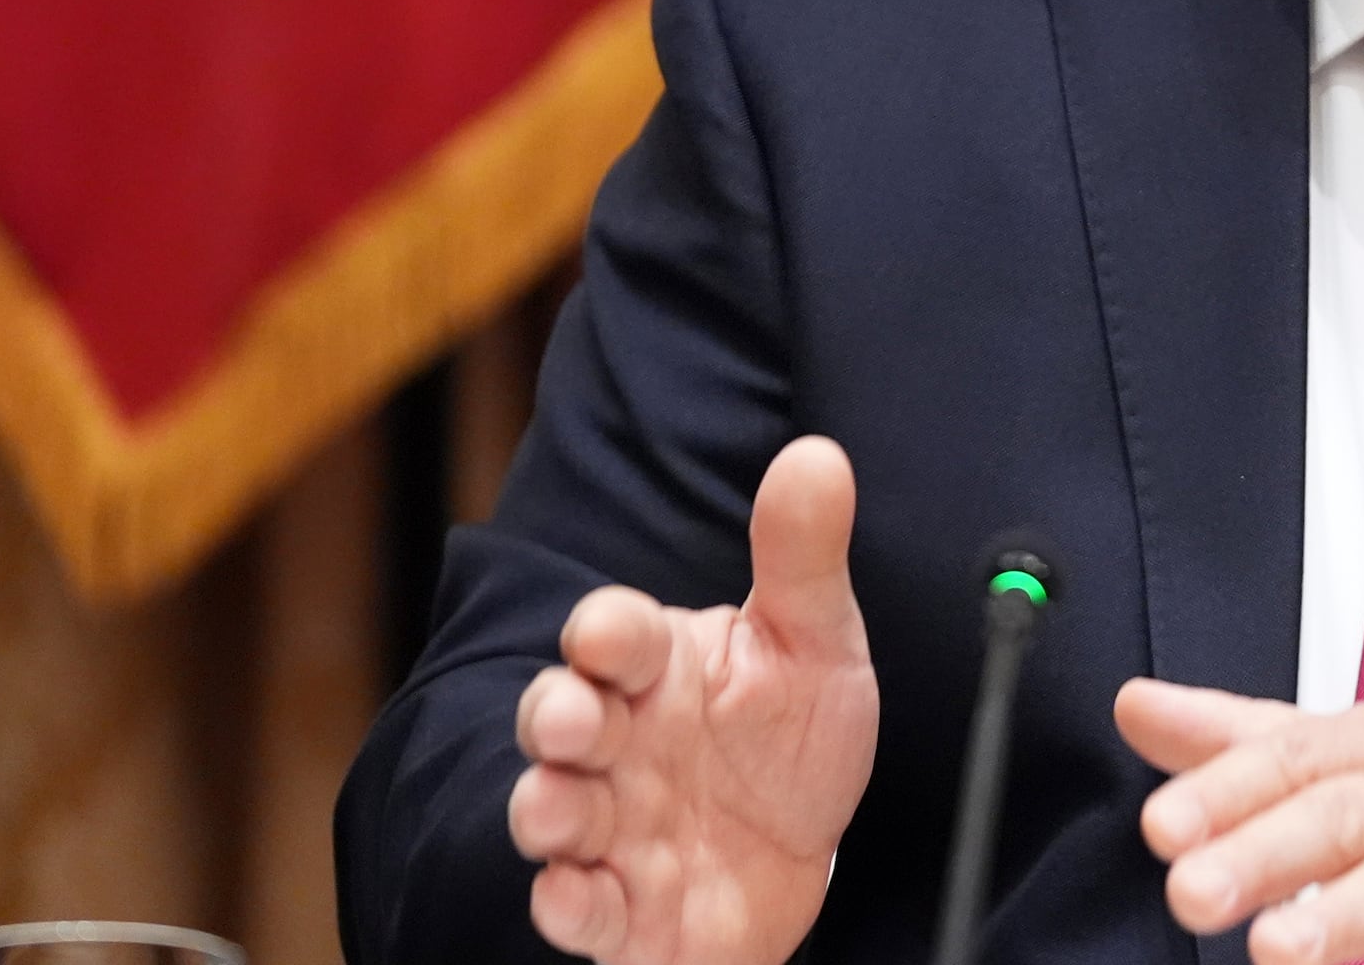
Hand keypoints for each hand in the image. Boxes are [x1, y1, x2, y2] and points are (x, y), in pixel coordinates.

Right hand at [509, 437, 881, 964]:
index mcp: (658, 667)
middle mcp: (619, 742)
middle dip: (555, 716)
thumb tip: (818, 456)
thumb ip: (803, 558)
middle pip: (560, 718)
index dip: (606, 632)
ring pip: (552, 810)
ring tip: (557, 809)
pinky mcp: (619, 908)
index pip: (615, 635)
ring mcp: (611, 826)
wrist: (802, 854)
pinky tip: (574, 895)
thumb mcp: (815, 643)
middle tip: (571, 719)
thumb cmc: (791, 739)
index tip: (610, 633)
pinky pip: (575, 906)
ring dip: (546, 808)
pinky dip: (567, 903)